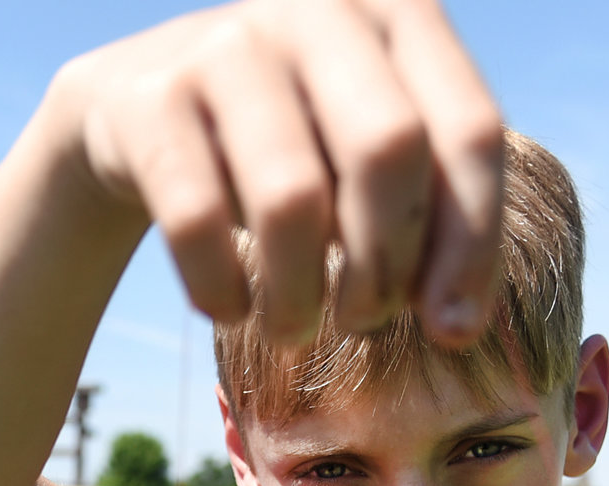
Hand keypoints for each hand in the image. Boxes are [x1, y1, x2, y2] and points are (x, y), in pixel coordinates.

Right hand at [59, 0, 505, 344]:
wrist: (138, 108)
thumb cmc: (288, 144)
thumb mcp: (364, 154)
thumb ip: (428, 208)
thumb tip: (459, 324)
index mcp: (399, 13)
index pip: (468, 130)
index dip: (470, 243)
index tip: (452, 330)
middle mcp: (319, 9)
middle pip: (388, 149)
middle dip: (386, 263)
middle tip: (365, 320)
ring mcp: (228, 44)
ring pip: (292, 196)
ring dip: (300, 295)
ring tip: (293, 329)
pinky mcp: (150, 97)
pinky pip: (196, 220)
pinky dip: (219, 288)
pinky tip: (228, 308)